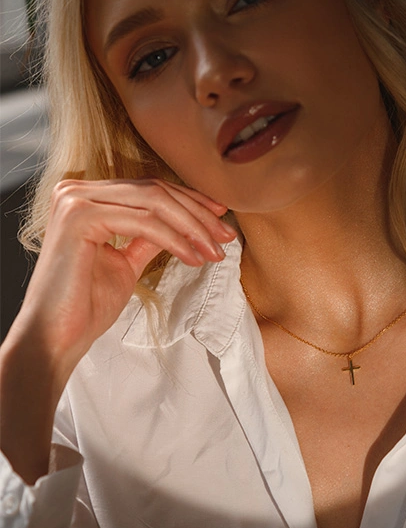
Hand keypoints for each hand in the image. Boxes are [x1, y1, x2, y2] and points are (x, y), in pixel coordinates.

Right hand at [7, 177, 235, 385]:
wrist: (57, 338)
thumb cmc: (87, 304)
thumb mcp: (127, 261)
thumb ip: (149, 236)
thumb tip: (186, 221)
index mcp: (86, 197)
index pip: (149, 189)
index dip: (190, 201)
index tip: (221, 216)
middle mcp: (76, 190)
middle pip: (155, 191)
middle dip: (197, 213)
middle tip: (226, 236)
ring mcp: (75, 200)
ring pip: (154, 202)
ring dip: (192, 227)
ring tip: (215, 251)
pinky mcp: (79, 216)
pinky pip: (143, 222)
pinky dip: (175, 239)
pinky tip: (193, 258)